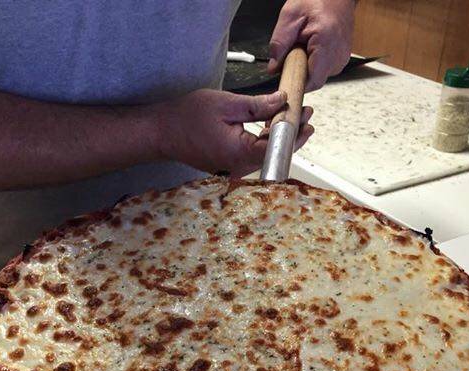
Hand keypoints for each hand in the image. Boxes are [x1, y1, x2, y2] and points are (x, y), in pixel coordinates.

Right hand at [157, 89, 313, 177]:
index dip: (295, 130)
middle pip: (276, 154)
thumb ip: (258, 106)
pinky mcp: (232, 167)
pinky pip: (256, 156)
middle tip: (305, 113)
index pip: (278, 146)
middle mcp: (239, 167)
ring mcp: (235, 170)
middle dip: (292, 133)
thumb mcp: (226, 104)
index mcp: (240, 152)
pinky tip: (273, 126)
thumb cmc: (188, 117)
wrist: (163, 133)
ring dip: (281, 136)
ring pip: (267, 155)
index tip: (305, 115)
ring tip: (293, 116)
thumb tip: (282, 102)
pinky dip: (267, 141)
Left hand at [268, 0, 354, 90]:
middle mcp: (337, 55)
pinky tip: (313, 47)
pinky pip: (324, 70)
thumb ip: (279, 43)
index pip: (312, 82)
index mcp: (326, 44)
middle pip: (313, 80)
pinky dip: (314, 62)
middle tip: (295, 51)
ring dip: (307, 66)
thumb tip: (273, 68)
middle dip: (300, 72)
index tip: (286, 79)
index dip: (297, 84)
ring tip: (305, 46)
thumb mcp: (290, 16)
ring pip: (318, 76)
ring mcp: (342, 59)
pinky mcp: (341, 60)